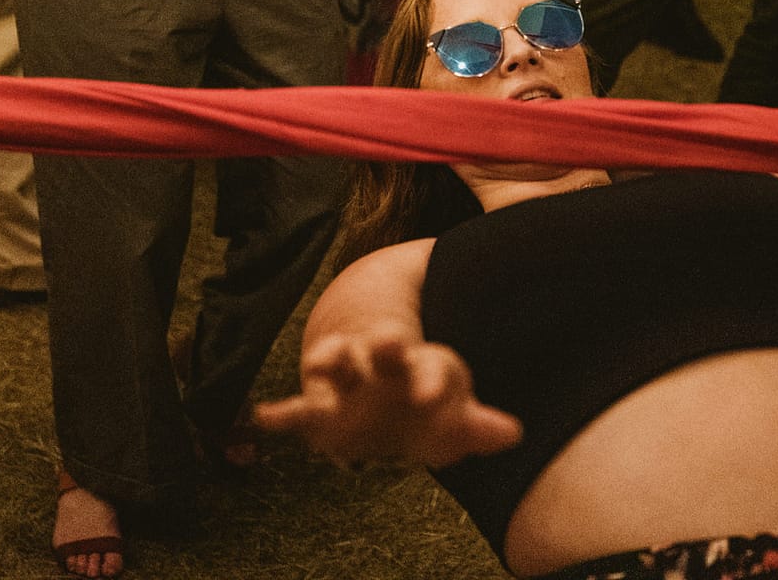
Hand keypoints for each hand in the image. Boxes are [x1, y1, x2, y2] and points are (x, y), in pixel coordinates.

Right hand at [253, 330, 521, 467]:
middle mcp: (382, 362)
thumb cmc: (425, 404)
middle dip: (385, 345)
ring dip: (329, 363)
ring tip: (322, 371)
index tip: (428, 396)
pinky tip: (264, 417)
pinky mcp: (318, 403)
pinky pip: (297, 406)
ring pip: (335, 361)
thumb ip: (477, 428)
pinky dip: (282, 413)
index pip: (430, 367)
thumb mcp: (453, 419)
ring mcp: (347, 376)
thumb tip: (513, 434)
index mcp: (422, 364)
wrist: (380, 384)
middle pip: (384, 346)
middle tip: (388, 343)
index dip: (429, 379)